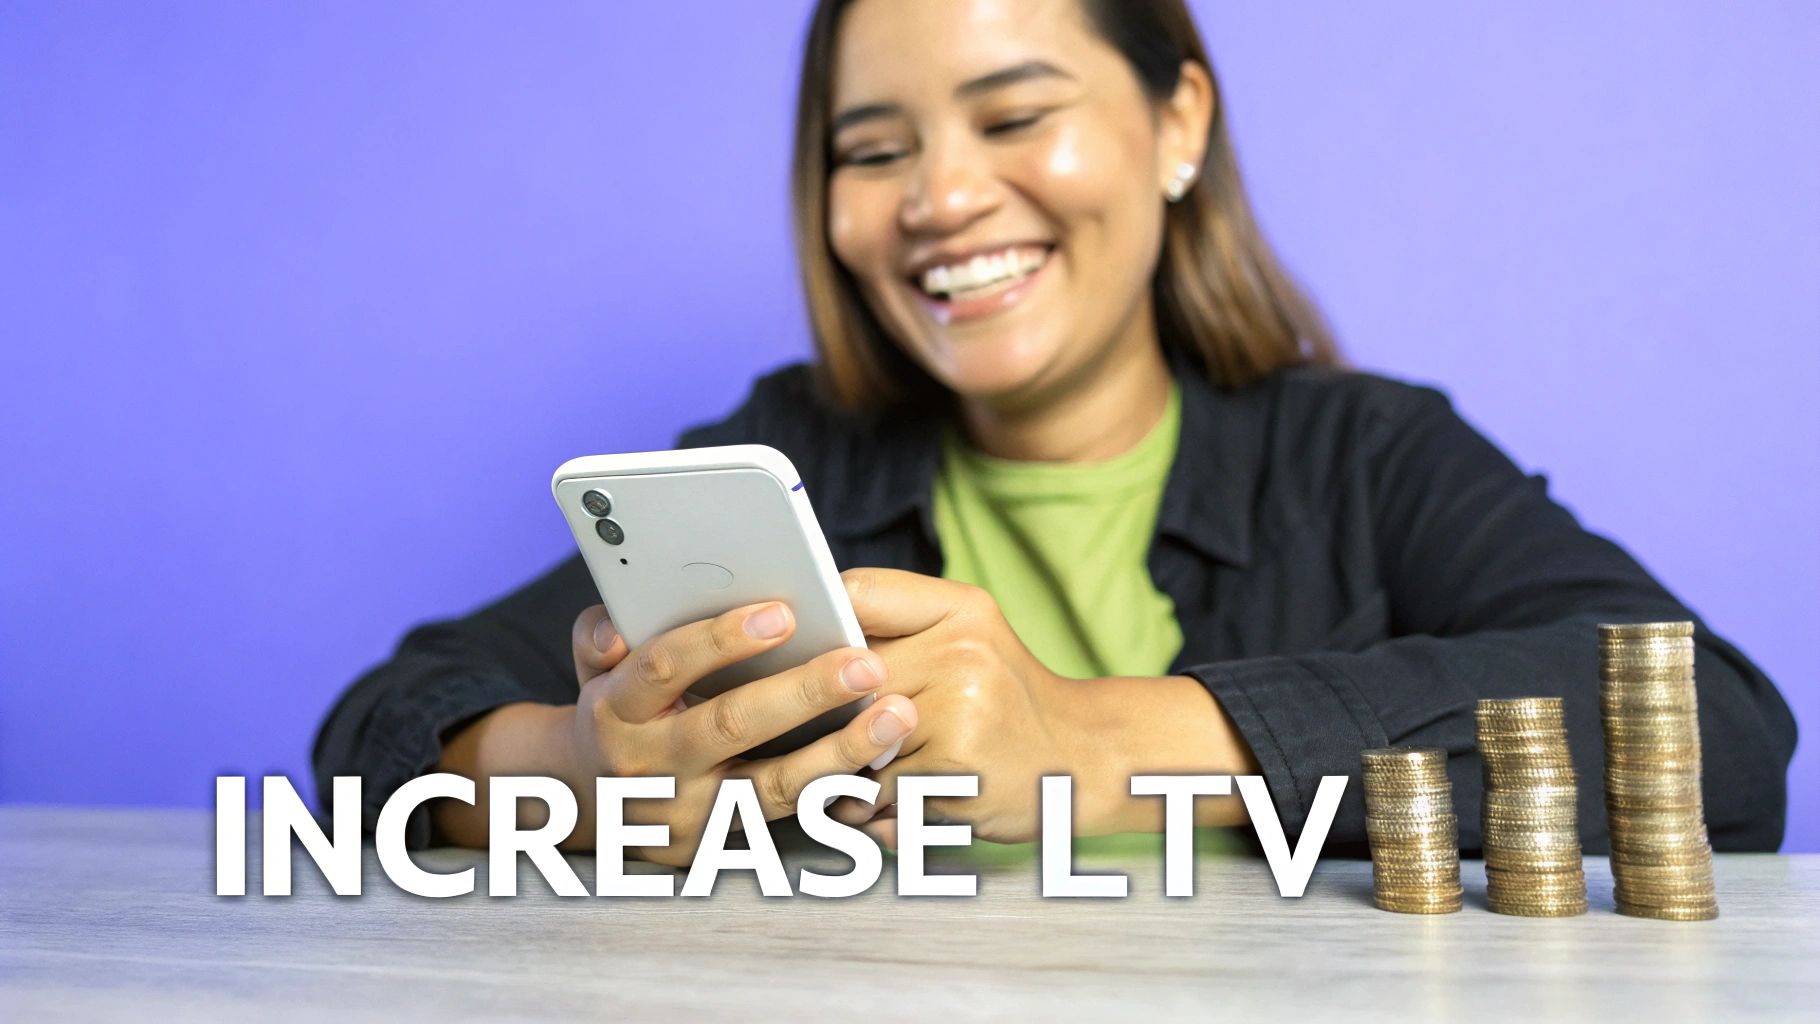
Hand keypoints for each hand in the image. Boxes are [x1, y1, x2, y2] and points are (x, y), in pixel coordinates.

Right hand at [565, 601, 915, 866]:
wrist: (597, 800)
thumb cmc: (617, 710)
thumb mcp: (592, 669)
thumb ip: (598, 635)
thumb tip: (617, 626)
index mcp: (616, 710)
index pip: (664, 667)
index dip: (720, 640)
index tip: (782, 613)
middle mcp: (650, 765)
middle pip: (730, 724)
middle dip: (802, 692)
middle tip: (864, 663)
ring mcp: (690, 812)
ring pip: (772, 784)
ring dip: (839, 750)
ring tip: (895, 715)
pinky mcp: (722, 843)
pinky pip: (790, 816)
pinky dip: (837, 786)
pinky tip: (880, 758)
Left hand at [833, 568, 1256, 846]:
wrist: (1087, 762)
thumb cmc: (1008, 701)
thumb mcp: (969, 635)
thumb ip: (895, 624)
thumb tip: (802, 637)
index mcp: (962, 608)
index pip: (854, 595)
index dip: (819, 626)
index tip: (803, 653)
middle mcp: (962, 652)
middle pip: (843, 681)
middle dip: (829, 713)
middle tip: (831, 731)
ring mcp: (959, 713)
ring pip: (852, 744)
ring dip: (848, 770)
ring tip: (870, 776)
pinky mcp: (953, 773)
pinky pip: (875, 794)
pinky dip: (875, 810)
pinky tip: (903, 806)